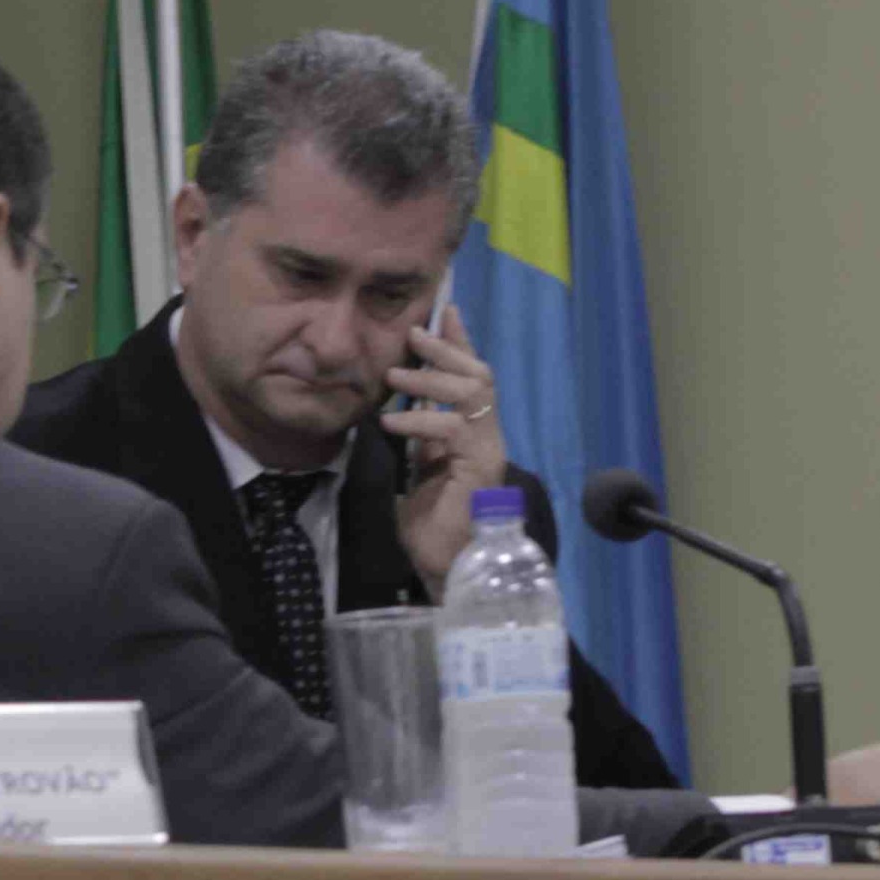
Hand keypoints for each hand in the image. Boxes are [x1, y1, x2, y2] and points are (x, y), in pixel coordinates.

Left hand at [387, 302, 510, 593]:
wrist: (445, 568)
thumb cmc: (430, 524)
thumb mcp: (419, 466)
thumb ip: (421, 433)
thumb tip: (405, 401)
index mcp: (473, 433)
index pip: (472, 377)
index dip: (460, 343)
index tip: (444, 312)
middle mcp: (487, 436)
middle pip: (479, 374)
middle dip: (448, 349)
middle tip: (415, 335)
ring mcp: (488, 451)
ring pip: (472, 392)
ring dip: (430, 379)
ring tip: (393, 378)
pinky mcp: (481, 468)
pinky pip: (454, 429)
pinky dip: (420, 421)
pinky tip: (392, 424)